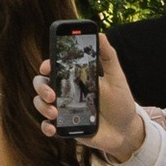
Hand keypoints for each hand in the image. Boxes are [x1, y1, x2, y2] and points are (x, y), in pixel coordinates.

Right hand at [34, 31, 147, 164]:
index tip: (46, 67)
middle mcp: (65, 92)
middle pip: (41, 84)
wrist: (126, 132)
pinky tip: (53, 127)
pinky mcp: (64, 126)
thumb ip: (108, 57)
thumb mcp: (117, 78)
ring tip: (55, 113)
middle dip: (41, 88)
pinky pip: (46, 125)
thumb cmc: (120, 103)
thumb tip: (101, 34)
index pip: (54, 67)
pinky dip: (45, 126)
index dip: (46, 65)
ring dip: (42, 106)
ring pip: (40, 103)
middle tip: (52, 94)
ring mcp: (63, 109)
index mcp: (75, 78)